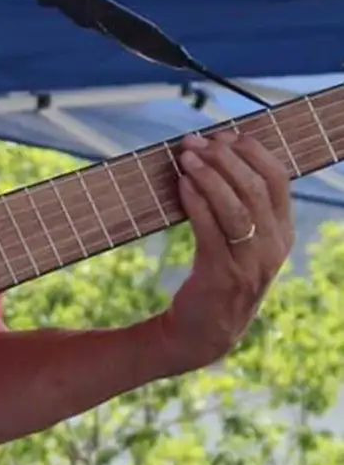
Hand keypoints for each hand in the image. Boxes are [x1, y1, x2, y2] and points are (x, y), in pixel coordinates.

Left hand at [160, 130, 294, 372]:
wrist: (203, 330)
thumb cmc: (217, 273)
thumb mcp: (239, 240)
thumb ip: (237, 203)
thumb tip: (214, 152)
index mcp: (282, 232)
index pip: (279, 179)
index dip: (252, 151)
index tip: (223, 134)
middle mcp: (274, 246)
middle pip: (256, 188)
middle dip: (225, 158)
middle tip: (195, 142)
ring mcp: (251, 263)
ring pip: (237, 208)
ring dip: (210, 177)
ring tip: (186, 157)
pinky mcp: (223, 275)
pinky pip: (212, 230)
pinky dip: (197, 203)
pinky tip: (181, 185)